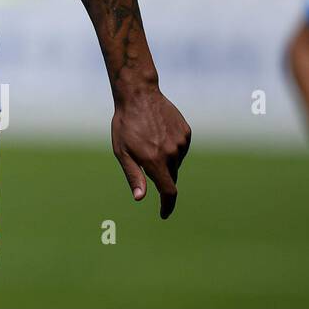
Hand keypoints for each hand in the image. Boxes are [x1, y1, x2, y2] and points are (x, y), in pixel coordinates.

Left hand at [111, 86, 190, 217]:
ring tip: (149, 139)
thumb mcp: (122, 151)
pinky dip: (171, 147)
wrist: (138, 95)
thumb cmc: (125, 124)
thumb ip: (133, 175)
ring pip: (175, 162)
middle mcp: (172, 153)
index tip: (163, 213)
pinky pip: (180, 148)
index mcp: (155, 160)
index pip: (168, 191)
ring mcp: (181, 142)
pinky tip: (158, 132)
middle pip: (170, 176)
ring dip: (165, 159)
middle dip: (159, 174)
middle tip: (143, 156)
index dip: (167, 205)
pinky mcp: (186, 133)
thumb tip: (140, 198)